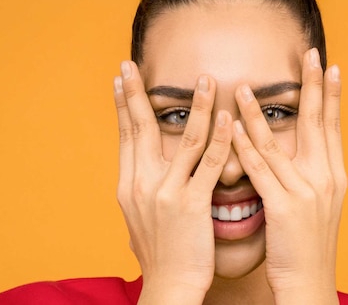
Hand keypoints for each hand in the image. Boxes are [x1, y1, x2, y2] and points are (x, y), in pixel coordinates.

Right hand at [114, 61, 231, 304]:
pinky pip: (208, 163)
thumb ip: (145, 188)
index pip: (125, 136)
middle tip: (131, 65)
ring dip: (194, 105)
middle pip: (140, 130)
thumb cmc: (161, 254)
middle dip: (137, 95)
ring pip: (182, 139)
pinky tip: (227, 117)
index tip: (120, 80)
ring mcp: (167, 193)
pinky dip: (219, 137)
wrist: (170, 287)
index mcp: (129, 186)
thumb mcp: (142, 217)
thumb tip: (143, 168)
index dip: (123, 106)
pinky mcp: (192, 204)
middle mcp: (143, 185)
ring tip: (203, 78)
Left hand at [231, 48, 345, 304]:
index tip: (330, 65)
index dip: (331, 95)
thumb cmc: (307, 247)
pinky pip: (261, 170)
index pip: (333, 126)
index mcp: (334, 177)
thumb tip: (299, 150)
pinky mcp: (285, 207)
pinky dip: (246, 146)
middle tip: (311, 54)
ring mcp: (306, 192)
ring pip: (280, 143)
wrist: (309, 284)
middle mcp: (325, 179)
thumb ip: (308, 175)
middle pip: (318, 123)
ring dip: (260, 113)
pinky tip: (233, 127)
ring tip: (247, 86)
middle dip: (313, 86)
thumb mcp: (316, 206)